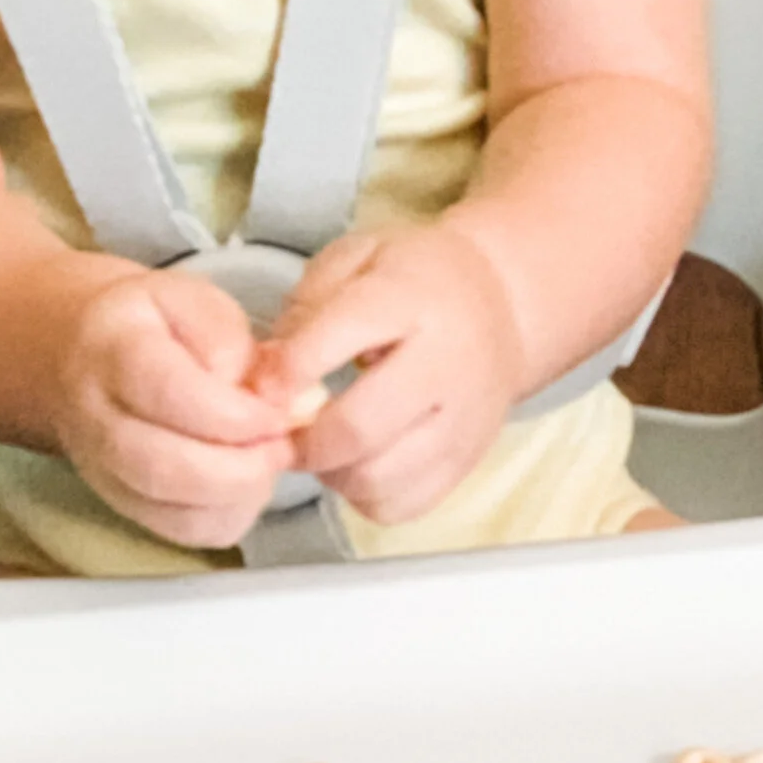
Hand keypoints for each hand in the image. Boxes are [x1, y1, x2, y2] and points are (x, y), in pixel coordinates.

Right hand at [53, 266, 304, 548]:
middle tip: (280, 444)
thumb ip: (228, 337)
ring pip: (173, 512)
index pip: (168, 393)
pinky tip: (246, 481)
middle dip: (240, 468)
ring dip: (238, 496)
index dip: (234, 414)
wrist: (80, 354)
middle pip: (161, 467)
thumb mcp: (191, 298)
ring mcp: (103, 470)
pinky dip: (228, 516)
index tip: (276, 412)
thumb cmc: (148, 325)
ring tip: (266, 459)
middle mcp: (97, 418)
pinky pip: (183, 532)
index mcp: (113, 351)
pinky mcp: (125, 504)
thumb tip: (258, 395)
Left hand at [250, 221, 522, 529]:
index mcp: (409, 299)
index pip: (340, 338)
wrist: (503, 305)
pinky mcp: (469, 461)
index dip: (286, 371)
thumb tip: (266, 373)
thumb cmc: (416, 278)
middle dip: (304, 441)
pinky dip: (365, 496)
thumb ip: (306, 305)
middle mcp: (444, 364)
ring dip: (332, 473)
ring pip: (379, 480)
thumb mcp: (357, 257)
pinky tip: (358, 463)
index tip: (260, 388)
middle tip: (283, 434)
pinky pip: (403, 505)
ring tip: (323, 445)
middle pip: (360, 428)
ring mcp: (463, 420)